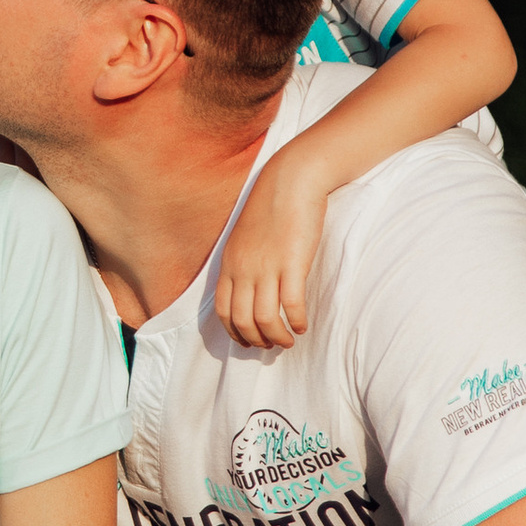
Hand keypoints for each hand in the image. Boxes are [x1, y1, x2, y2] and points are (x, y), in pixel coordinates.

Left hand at [214, 146, 330, 348]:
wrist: (292, 180)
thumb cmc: (272, 206)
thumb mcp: (246, 236)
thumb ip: (243, 262)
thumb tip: (250, 288)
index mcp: (230, 263)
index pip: (222, 310)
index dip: (234, 331)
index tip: (247, 341)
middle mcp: (244, 268)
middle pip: (242, 320)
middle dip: (256, 340)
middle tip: (271, 346)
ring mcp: (267, 267)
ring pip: (265, 319)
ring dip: (277, 337)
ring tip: (288, 340)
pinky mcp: (292, 264)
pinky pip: (291, 306)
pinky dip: (296, 322)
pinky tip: (303, 326)